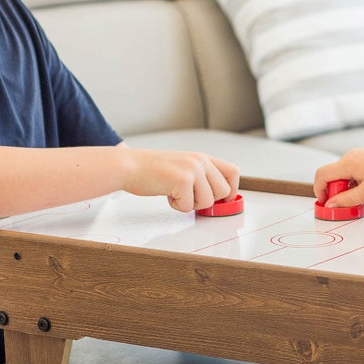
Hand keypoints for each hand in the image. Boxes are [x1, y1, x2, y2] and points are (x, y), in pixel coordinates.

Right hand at [122, 149, 239, 212]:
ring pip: (207, 202)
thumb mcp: (182, 166)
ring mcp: (193, 170)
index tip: (223, 199)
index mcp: (202, 157)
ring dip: (190, 204)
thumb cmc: (151, 169)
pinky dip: (177, 206)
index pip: (233, 172)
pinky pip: (189, 207)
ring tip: (174, 192)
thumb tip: (219, 196)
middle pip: (223, 192)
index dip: (231, 189)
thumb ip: (201, 176)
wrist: (129, 166)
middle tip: (188, 196)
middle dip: (207, 201)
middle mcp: (200, 161)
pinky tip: (166, 193)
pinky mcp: (183, 181)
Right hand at [313, 148, 363, 207]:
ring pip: (341, 173)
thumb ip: (346, 200)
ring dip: (344, 186)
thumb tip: (331, 204)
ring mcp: (358, 155)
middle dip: (333, 189)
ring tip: (359, 195)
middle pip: (331, 174)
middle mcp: (350, 156)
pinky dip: (352, 181)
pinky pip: (351, 170)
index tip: (324, 202)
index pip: (322, 175)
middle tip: (344, 202)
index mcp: (347, 163)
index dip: (319, 190)